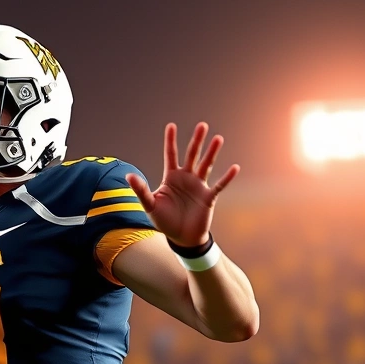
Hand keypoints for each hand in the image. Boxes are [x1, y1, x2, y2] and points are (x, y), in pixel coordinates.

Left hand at [125, 122, 239, 247]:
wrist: (180, 238)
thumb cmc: (164, 220)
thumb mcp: (150, 205)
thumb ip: (141, 190)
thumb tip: (129, 176)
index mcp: (171, 177)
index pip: (171, 155)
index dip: (170, 141)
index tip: (171, 125)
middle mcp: (186, 178)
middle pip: (191, 155)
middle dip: (197, 141)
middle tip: (202, 125)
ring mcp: (198, 186)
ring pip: (206, 166)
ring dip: (212, 153)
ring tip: (218, 139)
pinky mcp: (208, 197)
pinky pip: (219, 185)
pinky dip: (226, 178)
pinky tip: (234, 168)